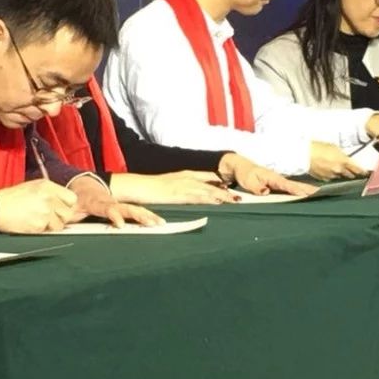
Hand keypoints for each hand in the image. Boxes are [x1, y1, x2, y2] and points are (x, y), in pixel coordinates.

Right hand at [0, 179, 76, 233]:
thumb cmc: (11, 199)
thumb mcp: (33, 187)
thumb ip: (52, 194)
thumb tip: (67, 206)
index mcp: (48, 186)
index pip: (72, 198)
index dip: (67, 206)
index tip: (60, 209)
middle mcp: (49, 197)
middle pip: (69, 213)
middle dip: (60, 218)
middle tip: (47, 217)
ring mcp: (45, 211)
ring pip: (60, 225)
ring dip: (51, 226)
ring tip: (37, 219)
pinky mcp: (39, 224)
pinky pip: (48, 232)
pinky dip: (41, 230)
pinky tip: (31, 223)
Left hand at [70, 192, 165, 227]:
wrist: (82, 183)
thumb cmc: (75, 198)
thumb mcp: (67, 207)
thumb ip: (64, 216)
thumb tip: (59, 226)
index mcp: (96, 201)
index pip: (107, 208)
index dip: (114, 215)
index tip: (120, 224)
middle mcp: (110, 201)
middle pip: (126, 208)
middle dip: (138, 215)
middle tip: (149, 223)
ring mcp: (117, 203)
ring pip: (133, 208)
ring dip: (146, 216)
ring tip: (158, 223)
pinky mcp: (122, 206)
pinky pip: (135, 210)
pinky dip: (147, 215)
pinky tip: (158, 222)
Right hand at [109, 170, 236, 204]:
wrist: (136, 186)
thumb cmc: (150, 188)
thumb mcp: (168, 187)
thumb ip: (180, 191)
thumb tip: (189, 196)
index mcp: (184, 175)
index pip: (208, 177)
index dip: (221, 182)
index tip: (233, 188)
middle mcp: (186, 178)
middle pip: (212, 183)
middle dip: (226, 189)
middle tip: (242, 195)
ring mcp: (182, 185)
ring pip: (207, 190)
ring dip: (222, 195)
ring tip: (236, 200)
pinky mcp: (177, 194)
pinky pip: (196, 197)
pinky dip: (209, 199)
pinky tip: (218, 202)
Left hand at [218, 153, 316, 196]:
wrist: (240, 168)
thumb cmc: (245, 174)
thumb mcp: (247, 180)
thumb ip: (256, 187)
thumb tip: (266, 192)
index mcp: (272, 178)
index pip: (287, 185)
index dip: (296, 190)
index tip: (307, 194)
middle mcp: (278, 180)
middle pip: (296, 185)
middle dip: (308, 189)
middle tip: (322, 194)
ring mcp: (279, 183)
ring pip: (295, 187)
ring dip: (307, 191)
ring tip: (319, 196)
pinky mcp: (278, 187)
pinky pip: (291, 190)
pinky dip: (300, 192)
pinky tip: (307, 197)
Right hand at [308, 141, 367, 179]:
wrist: (304, 154)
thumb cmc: (318, 147)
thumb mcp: (333, 147)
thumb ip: (342, 155)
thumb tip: (346, 159)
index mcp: (343, 161)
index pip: (358, 169)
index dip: (363, 171)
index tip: (366, 172)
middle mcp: (339, 171)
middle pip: (350, 174)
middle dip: (352, 172)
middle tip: (353, 170)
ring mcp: (331, 176)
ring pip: (340, 176)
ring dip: (340, 173)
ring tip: (336, 168)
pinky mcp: (323, 179)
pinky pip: (330, 178)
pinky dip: (330, 175)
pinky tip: (327, 169)